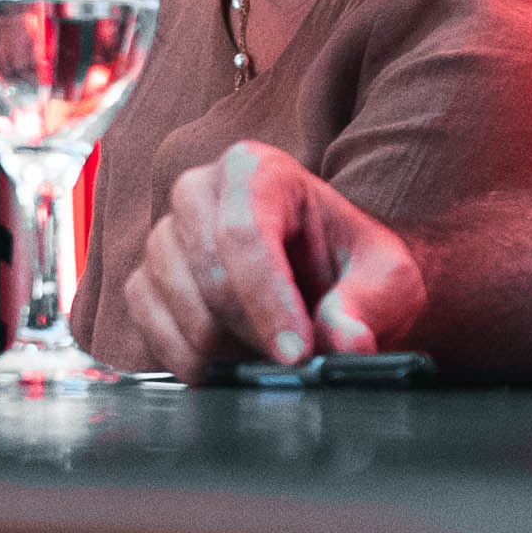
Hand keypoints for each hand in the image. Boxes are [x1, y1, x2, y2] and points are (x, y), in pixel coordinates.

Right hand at [93, 143, 425, 379]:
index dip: (268, 300)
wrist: (327, 287)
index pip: (243, 232)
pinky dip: (191, 359)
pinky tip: (229, 363)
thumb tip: (346, 342)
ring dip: (227, 349)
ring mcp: (163, 238)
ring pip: (180, 309)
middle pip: (208, 275)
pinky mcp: (143, 282)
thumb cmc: (354, 272)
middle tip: (294, 359)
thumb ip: (369, 306)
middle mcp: (197, 191)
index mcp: (256, 170)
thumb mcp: (388, 281)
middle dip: (254, 330)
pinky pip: (151, 329)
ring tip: (268, 352)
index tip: (298, 354)